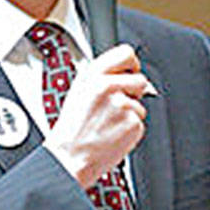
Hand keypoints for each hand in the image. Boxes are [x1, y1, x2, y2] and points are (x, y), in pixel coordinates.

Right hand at [44, 44, 151, 187]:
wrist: (69, 156)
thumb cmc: (72, 128)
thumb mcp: (79, 91)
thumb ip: (101, 77)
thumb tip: (123, 70)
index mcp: (93, 75)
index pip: (126, 53)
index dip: (132, 64)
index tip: (130, 72)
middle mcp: (108, 86)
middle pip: (140, 79)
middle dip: (133, 92)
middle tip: (116, 106)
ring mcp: (122, 105)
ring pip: (140, 103)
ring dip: (130, 113)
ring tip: (109, 123)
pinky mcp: (132, 123)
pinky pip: (140, 122)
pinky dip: (130, 129)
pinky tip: (113, 133)